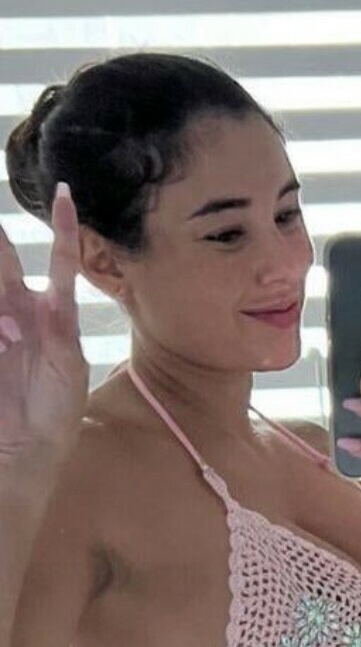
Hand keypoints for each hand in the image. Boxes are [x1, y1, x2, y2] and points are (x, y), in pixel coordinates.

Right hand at [0, 183, 89, 462]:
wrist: (24, 453)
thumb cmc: (53, 414)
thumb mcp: (68, 366)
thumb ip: (57, 326)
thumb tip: (42, 296)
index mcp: (50, 313)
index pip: (59, 261)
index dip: (62, 228)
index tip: (64, 194)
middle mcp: (17, 311)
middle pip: (5, 260)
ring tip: (10, 327)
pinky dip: (1, 319)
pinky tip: (4, 336)